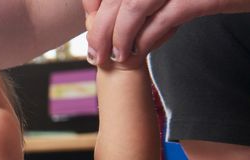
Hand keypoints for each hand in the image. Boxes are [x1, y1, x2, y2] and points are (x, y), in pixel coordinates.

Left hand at [81, 0, 222, 68]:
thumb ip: (141, 1)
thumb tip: (105, 17)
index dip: (94, 3)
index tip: (90, 22)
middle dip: (100, 28)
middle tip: (96, 54)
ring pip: (134, 7)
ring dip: (119, 37)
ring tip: (116, 58)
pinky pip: (164, 19)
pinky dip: (146, 39)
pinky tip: (138, 53)